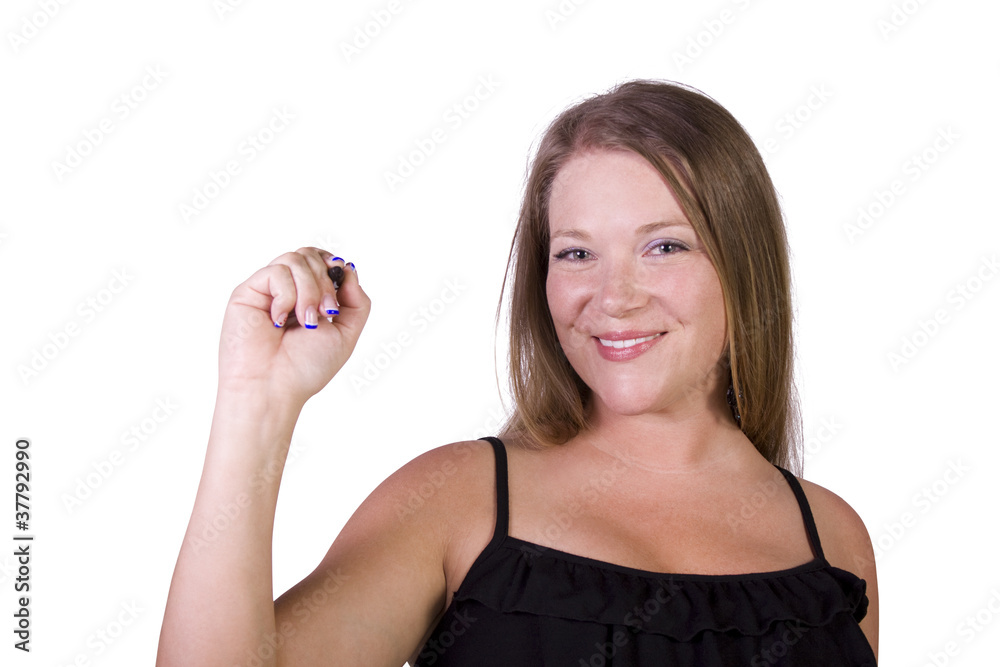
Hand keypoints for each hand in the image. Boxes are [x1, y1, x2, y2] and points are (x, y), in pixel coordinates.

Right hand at [217, 247, 369, 407]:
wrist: (274, 388)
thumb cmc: (305, 368)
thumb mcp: (346, 333)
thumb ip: (356, 300)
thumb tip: (348, 269)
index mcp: (309, 298)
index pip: (321, 261)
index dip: (333, 267)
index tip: (339, 290)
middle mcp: (288, 291)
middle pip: (310, 255)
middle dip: (325, 282)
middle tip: (326, 313)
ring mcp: (268, 290)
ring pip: (295, 259)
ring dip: (309, 290)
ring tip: (306, 320)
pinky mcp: (248, 291)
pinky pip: (276, 272)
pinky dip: (286, 296)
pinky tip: (279, 320)